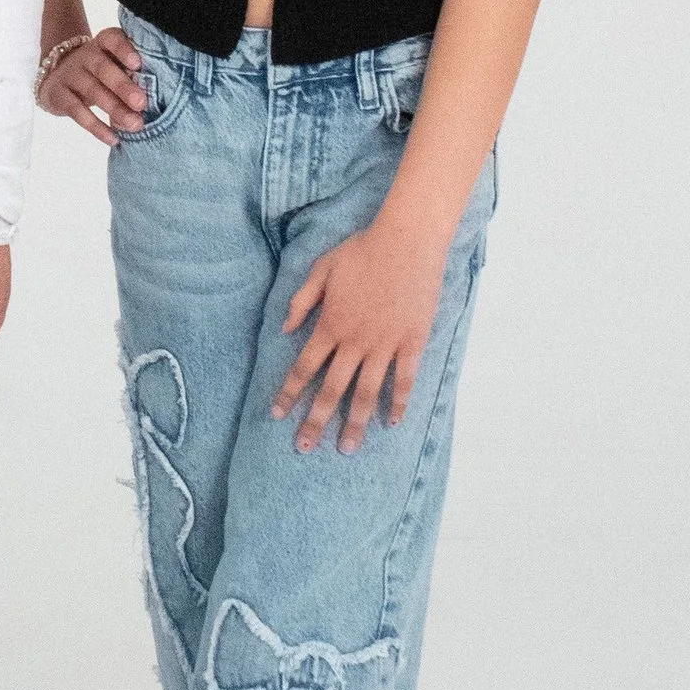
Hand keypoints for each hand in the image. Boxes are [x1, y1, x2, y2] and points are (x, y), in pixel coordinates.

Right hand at [39, 26, 146, 145]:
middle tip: (142, 103)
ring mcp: (70, 74)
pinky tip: (113, 138)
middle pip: (103, 68)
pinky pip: (77, 112)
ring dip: (115, 109)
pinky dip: (96, 127)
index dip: (124, 49)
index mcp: (103, 42)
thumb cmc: (100, 71)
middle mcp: (85, 55)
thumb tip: (159, 95)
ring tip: (135, 125)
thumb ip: (133, 72)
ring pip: (92, 91)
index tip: (138, 63)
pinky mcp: (58, 94)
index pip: (112, 39)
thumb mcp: (114, 63)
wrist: (58, 76)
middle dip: (123, 86)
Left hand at [272, 218, 446, 452]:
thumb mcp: (322, 269)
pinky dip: (398, 403)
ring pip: (367, 392)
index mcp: (330, 324)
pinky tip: (390, 422)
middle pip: (332, 389)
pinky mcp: (412, 342)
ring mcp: (385, 344)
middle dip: (316, 421)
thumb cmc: (362, 250)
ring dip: (355, 423)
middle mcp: (354, 341)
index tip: (277, 415)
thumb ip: (302, 301)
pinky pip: (404, 379)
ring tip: (347, 448)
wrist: (406, 241)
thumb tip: (284, 329)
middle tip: (305, 448)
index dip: (289, 393)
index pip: (303, 367)